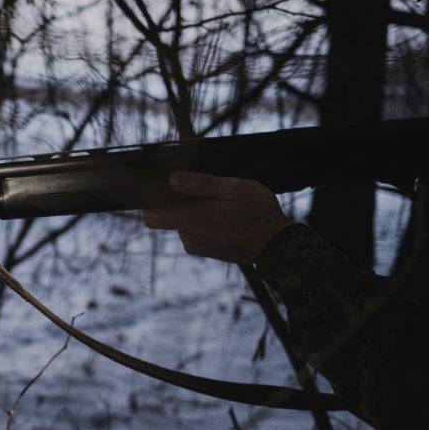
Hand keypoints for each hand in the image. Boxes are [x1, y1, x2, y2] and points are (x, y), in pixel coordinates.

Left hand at [142, 171, 290, 263]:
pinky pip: (192, 230)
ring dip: (194, 210)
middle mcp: (188, 236)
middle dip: (177, 201)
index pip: (150, 216)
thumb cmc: (260, 212)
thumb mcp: (235, 189)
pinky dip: (202, 221)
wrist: (278, 246)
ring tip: (221, 205)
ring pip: (181, 220)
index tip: (160, 187)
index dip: (150, 201)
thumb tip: (171, 179)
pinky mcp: (202, 250)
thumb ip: (201, 184)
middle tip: (201, 190)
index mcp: (192, 219)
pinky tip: (223, 216)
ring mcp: (195, 245)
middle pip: (166, 215)